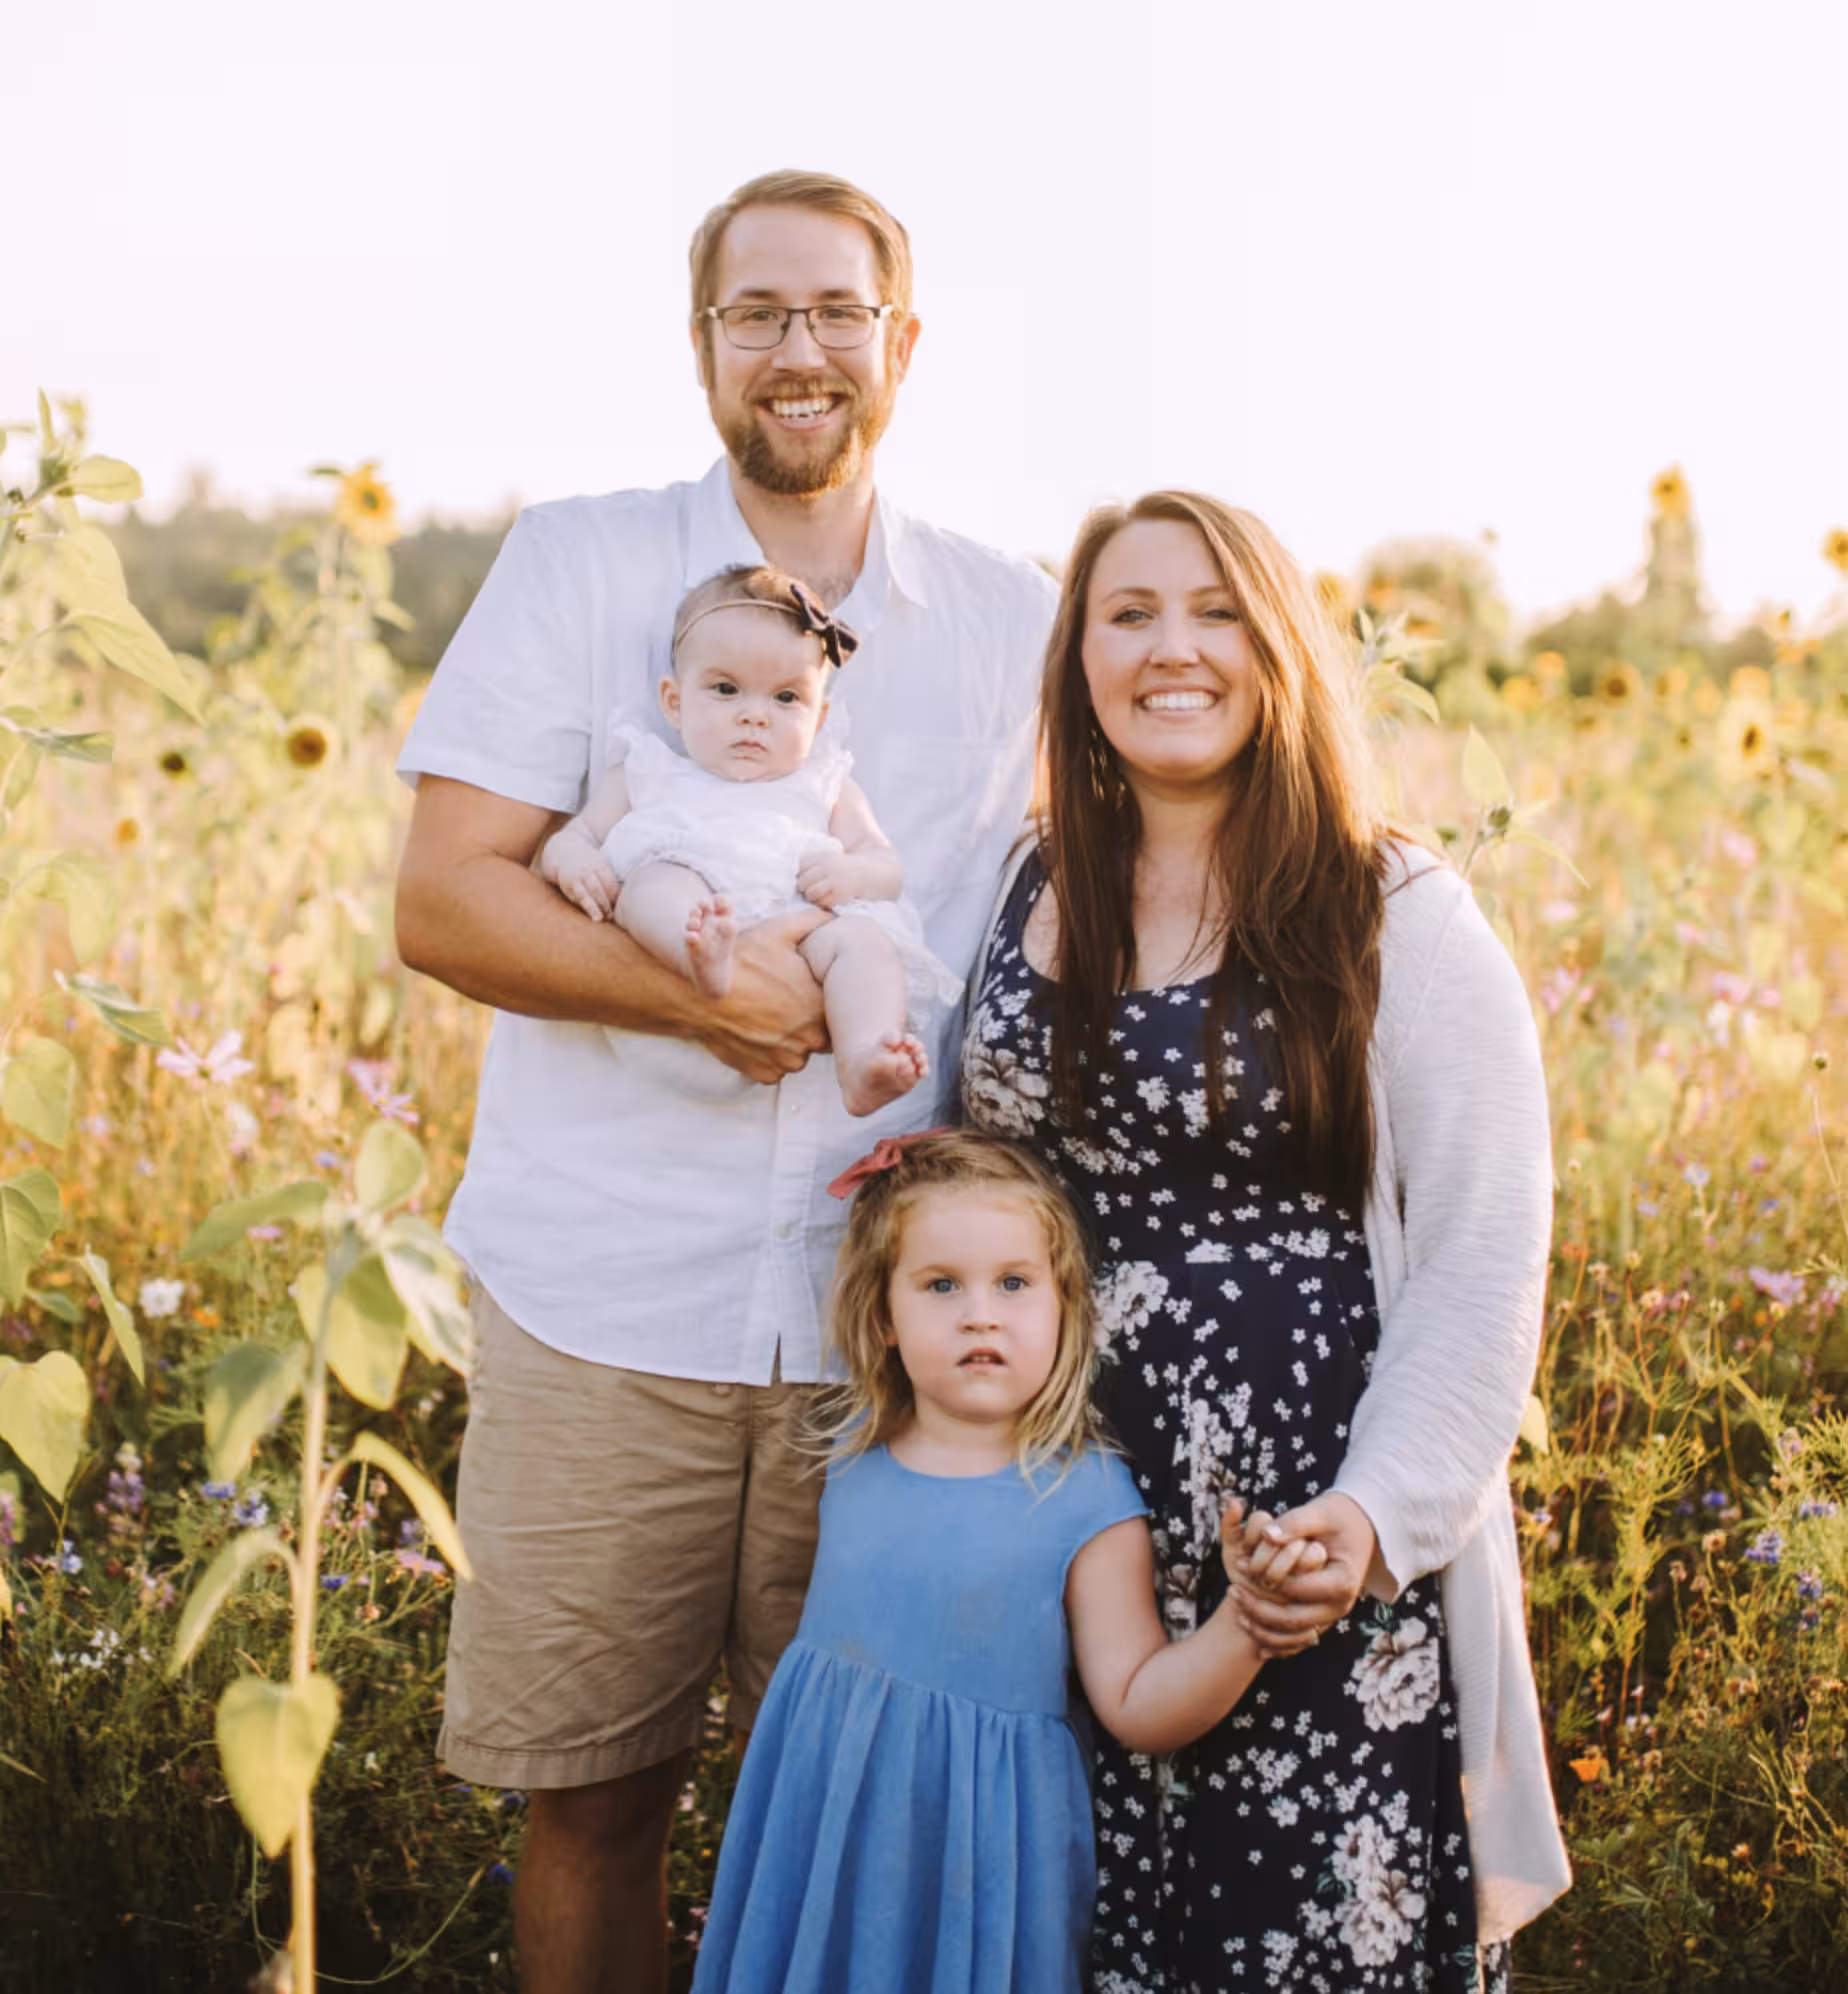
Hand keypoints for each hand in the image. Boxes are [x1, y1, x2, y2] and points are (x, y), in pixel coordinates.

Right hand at [541, 837, 620, 922]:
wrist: (565, 850)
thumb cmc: (590, 860)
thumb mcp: (601, 862)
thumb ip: (610, 878)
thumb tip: (622, 899)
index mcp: (599, 864)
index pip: (609, 883)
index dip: (615, 896)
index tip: (620, 907)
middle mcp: (586, 870)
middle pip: (597, 889)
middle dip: (605, 904)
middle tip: (611, 916)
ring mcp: (574, 878)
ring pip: (583, 895)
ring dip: (592, 908)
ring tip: (599, 919)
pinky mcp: (565, 886)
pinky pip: (575, 898)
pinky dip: (583, 907)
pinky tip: (589, 913)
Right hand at [693, 907, 829, 1082]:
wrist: (701, 992)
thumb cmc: (742, 960)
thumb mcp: (779, 930)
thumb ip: (814, 921)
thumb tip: (833, 915)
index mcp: (821, 1008)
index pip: (839, 1014)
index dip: (822, 1003)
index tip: (806, 994)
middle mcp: (809, 1040)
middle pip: (821, 1037)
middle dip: (808, 1024)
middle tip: (785, 1006)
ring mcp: (786, 1061)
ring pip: (798, 1054)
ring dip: (789, 1042)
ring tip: (769, 1019)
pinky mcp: (764, 1074)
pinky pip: (775, 1068)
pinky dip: (769, 1056)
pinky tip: (756, 1034)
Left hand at [796, 850, 870, 909]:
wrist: (870, 873)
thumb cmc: (845, 868)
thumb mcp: (829, 858)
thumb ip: (812, 864)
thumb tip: (792, 877)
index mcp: (822, 856)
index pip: (799, 866)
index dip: (798, 875)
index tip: (802, 879)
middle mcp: (827, 866)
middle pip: (802, 881)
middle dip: (803, 888)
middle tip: (808, 890)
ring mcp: (835, 879)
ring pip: (811, 893)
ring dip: (812, 897)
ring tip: (818, 895)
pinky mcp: (841, 892)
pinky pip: (823, 902)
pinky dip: (823, 903)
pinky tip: (828, 899)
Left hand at [1228, 1491, 1375, 1659]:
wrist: (1361, 1526)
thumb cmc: (1339, 1516)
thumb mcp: (1319, 1512)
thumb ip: (1294, 1523)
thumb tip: (1267, 1535)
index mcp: (1342, 1581)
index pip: (1294, 1588)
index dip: (1264, 1576)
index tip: (1238, 1563)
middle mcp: (1341, 1605)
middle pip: (1293, 1619)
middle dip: (1258, 1608)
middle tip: (1231, 1590)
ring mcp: (1333, 1615)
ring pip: (1293, 1634)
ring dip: (1262, 1628)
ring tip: (1236, 1608)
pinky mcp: (1324, 1617)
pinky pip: (1297, 1636)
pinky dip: (1273, 1637)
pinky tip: (1249, 1626)